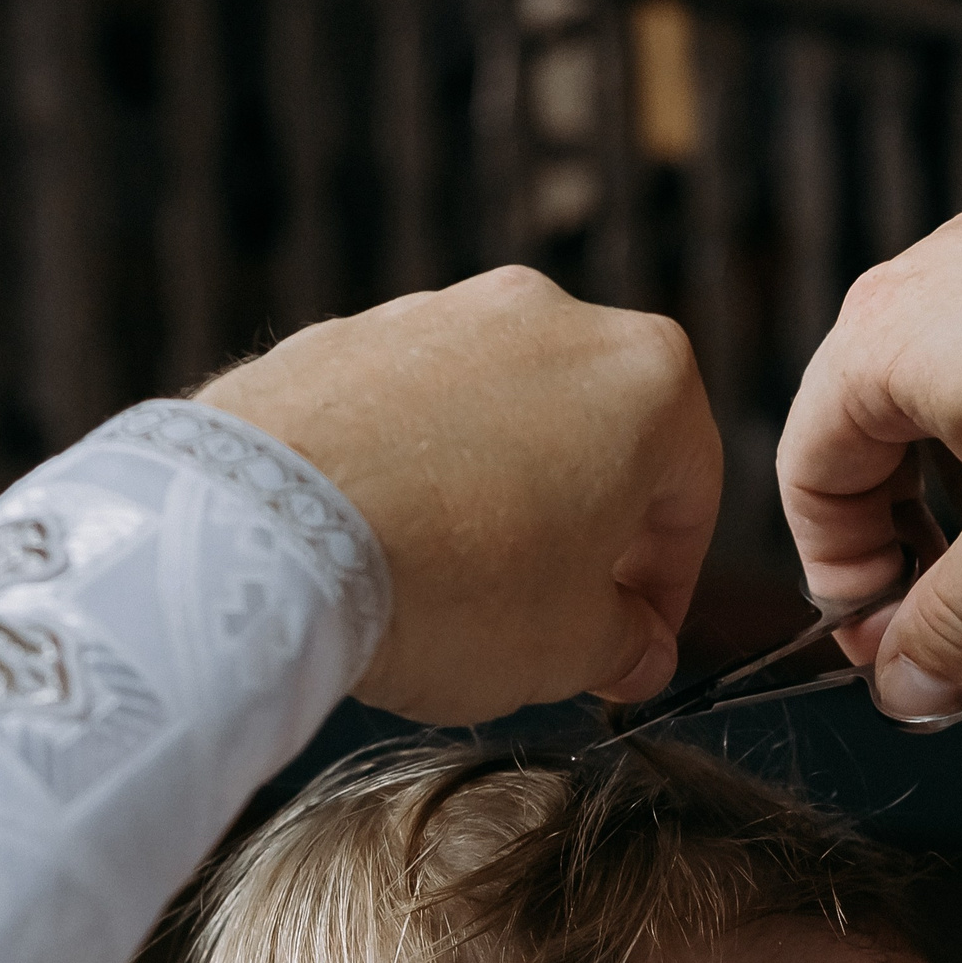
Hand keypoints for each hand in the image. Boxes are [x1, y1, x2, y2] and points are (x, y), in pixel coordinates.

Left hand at [200, 268, 720, 724]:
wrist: (270, 536)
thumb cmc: (451, 587)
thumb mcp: (572, 647)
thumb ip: (626, 643)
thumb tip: (637, 649)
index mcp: (646, 377)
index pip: (690, 494)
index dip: (668, 587)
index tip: (634, 643)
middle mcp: (550, 318)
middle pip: (596, 437)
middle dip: (584, 530)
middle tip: (553, 618)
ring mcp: (438, 313)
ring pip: (497, 416)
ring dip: (496, 495)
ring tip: (452, 587)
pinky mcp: (343, 334)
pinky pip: (403, 411)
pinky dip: (409, 470)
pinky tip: (380, 546)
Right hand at [778, 163, 961, 714]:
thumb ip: (957, 624)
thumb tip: (903, 692)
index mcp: (884, 333)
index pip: (806, 477)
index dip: (842, 584)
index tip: (898, 653)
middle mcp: (933, 276)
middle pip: (866, 439)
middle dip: (902, 548)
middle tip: (955, 624)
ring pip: (945, 406)